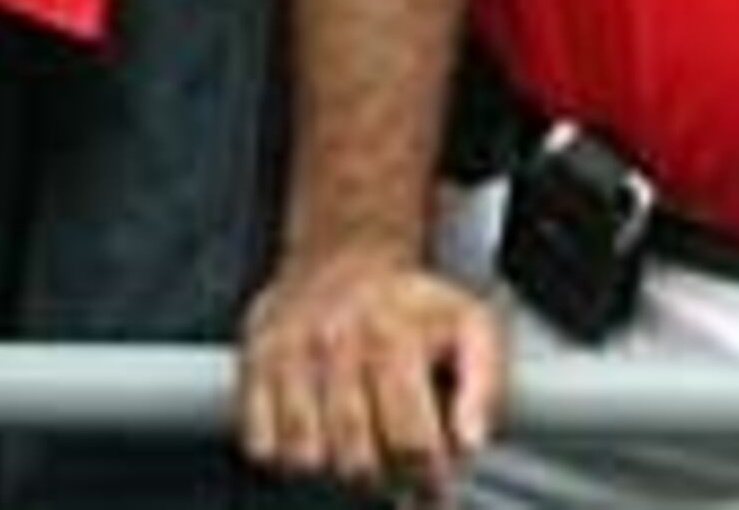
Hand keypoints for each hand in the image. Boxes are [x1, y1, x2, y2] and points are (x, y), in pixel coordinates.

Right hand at [238, 244, 505, 497]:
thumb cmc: (412, 305)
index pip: (411, 442)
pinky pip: (262, 446)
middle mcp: (336, 343)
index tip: (435, 483)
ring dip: (334, 467)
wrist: (345, 255)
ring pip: (306, 460)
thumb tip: (471, 444)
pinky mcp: (254, 364)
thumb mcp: (471, 326)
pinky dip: (287, 453)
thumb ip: (484, 385)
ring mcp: (289, 355)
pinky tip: (316, 430)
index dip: (429, 478)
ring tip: (357, 443)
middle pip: (356, 461)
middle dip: (384, 477)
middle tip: (396, 463)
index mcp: (394, 336)